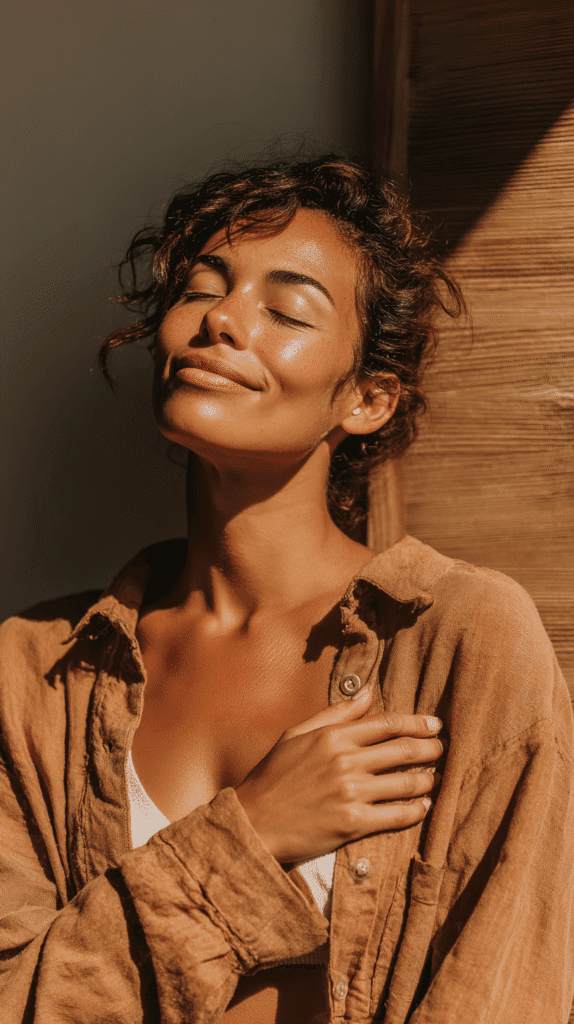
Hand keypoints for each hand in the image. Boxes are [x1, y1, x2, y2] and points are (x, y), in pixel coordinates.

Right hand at [235, 686, 442, 862]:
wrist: (254, 821)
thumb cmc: (273, 776)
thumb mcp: (298, 734)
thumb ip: (335, 713)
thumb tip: (366, 692)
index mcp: (333, 736)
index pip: (387, 724)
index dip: (417, 723)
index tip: (435, 725)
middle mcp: (346, 761)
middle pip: (404, 750)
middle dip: (430, 749)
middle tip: (442, 750)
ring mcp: (351, 792)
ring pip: (406, 783)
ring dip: (427, 780)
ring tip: (434, 778)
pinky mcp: (353, 823)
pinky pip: (397, 815)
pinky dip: (416, 810)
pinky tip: (422, 806)